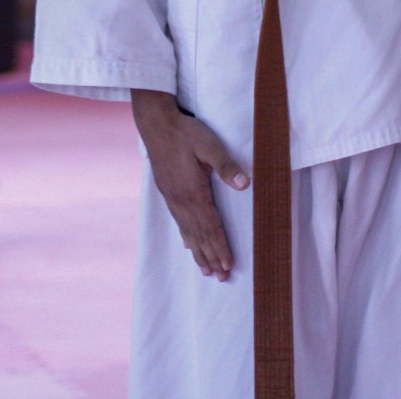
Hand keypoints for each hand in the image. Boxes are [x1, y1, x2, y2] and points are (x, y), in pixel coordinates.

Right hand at [131, 89, 248, 279]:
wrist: (155, 123)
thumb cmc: (184, 132)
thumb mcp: (208, 144)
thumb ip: (225, 165)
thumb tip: (244, 184)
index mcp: (193, 192)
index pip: (211, 227)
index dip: (220, 247)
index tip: (228, 266)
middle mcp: (181, 201)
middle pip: (199, 235)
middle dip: (211, 257)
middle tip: (221, 277)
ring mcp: (172, 198)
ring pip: (187, 232)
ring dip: (199, 252)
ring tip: (206, 270)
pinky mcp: (167, 192)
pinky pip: (178, 222)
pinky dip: (186, 237)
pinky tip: (188, 245)